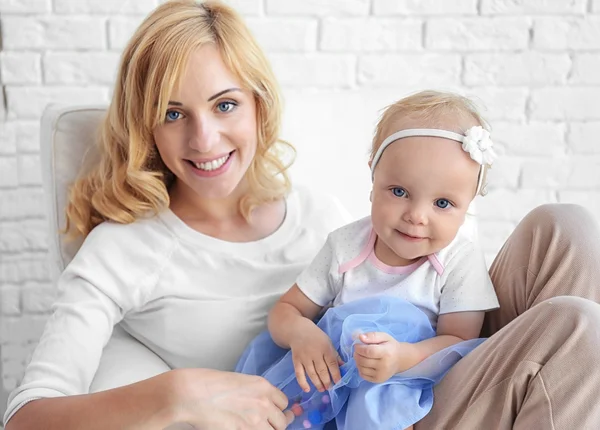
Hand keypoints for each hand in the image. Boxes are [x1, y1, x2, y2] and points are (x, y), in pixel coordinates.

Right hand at [171, 368, 293, 429]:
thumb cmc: (210, 384)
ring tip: (256, 427)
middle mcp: (264, 403)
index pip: (283, 402)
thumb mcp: (239, 380)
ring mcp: (255, 420)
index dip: (278, 409)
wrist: (192, 393)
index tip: (273, 412)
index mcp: (263, 386)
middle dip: (276, 423)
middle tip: (268, 424)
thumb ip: (254, 392)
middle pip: (282, 421)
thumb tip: (260, 402)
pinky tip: (244, 429)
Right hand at [289, 322, 343, 392]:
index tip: (338, 382)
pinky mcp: (296, 361)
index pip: (332, 363)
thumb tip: (343, 367)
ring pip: (312, 374)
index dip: (336, 374)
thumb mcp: (328, 342)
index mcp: (325, 348)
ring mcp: (304, 357)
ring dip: (317, 384)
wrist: (298, 330)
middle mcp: (315, 353)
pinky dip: (303, 383)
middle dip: (327, 381)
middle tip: (330, 388)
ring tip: (322, 389)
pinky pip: (299, 374)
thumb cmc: (316, 337)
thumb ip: (335, 355)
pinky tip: (307, 389)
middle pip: (322, 370)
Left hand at [353, 332, 417, 383]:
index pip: (368, 352)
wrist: (400, 360)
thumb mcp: (384, 336)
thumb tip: (360, 337)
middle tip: (358, 350)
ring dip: (357, 361)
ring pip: (361, 368)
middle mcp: (384, 366)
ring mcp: (381, 375)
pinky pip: (363, 375)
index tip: (357, 345)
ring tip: (361, 356)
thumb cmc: (391, 346)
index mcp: (386, 353)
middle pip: (363, 360)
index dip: (359, 348)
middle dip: (356, 354)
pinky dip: (360, 368)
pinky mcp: (378, 380)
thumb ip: (372, 335)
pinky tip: (364, 363)